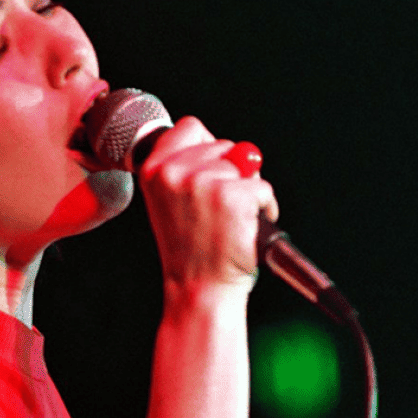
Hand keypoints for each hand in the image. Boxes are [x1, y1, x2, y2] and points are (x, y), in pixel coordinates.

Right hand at [137, 116, 278, 293]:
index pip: (190, 128)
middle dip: (231, 172)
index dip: (207, 148)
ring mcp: (203, 182)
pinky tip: (244, 229)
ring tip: (230, 221)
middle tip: (218, 210)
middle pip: (224, 145)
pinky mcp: (234, 196)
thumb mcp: (171, 202)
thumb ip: (190, 169)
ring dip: (248, 190)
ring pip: (246, 165)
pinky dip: (265, 208)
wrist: (199, 289)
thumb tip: (239, 153)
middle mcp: (173, 172)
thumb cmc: (190, 250)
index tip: (206, 174)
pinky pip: (264, 188)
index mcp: (153, 170)